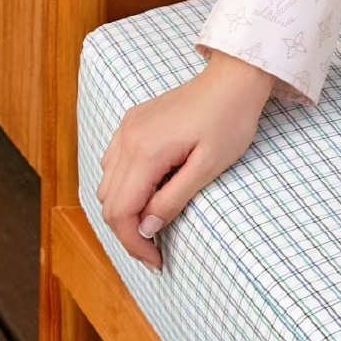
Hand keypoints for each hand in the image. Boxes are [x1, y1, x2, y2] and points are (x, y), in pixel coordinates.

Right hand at [96, 51, 282, 267]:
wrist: (233, 79)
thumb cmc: (229, 121)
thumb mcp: (208, 168)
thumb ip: (173, 200)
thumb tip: (146, 229)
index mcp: (145, 151)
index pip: (121, 211)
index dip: (133, 243)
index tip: (155, 261)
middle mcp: (127, 139)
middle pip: (108, 201)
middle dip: (128, 232)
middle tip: (155, 251)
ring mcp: (126, 129)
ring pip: (106, 184)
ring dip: (124, 211)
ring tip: (153, 225)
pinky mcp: (132, 123)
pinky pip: (113, 164)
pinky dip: (124, 187)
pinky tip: (149, 194)